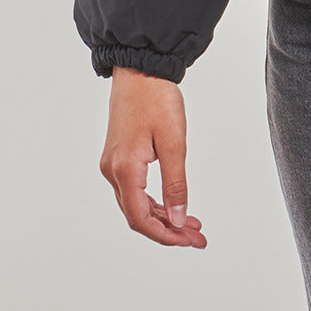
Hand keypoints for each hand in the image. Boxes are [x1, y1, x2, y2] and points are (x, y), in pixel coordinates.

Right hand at [98, 66, 207, 247]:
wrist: (141, 69)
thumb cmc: (157, 99)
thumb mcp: (174, 141)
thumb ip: (175, 183)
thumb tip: (179, 218)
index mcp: (124, 169)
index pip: (141, 219)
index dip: (165, 235)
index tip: (189, 240)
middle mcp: (113, 171)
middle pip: (137, 216)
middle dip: (168, 230)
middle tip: (197, 237)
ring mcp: (113, 164)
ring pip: (136, 204)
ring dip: (163, 216)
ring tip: (191, 224)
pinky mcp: (119, 156)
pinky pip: (135, 189)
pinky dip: (154, 201)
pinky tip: (173, 204)